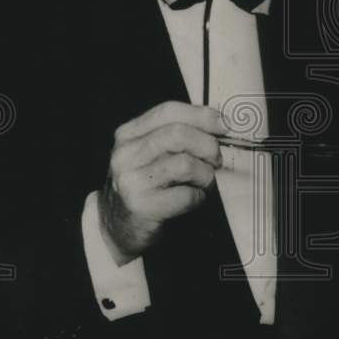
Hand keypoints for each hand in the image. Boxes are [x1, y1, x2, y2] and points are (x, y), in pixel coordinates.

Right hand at [99, 101, 224, 262]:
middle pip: (178, 134)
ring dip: (205, 174)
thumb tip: (216, 124)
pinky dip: (199, 197)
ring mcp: (131, 181)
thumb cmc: (142, 187)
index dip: (201, 115)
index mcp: (128, 135)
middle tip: (216, 159)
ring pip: (185, 164)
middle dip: (208, 145)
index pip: (168, 111)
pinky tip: (194, 199)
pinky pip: (186, 195)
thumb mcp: (148, 154)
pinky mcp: (142, 206)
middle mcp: (126, 154)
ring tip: (204, 182)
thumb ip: (173, 137)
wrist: (116, 228)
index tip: (222, 124)